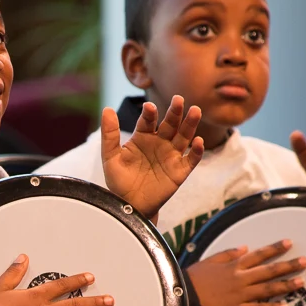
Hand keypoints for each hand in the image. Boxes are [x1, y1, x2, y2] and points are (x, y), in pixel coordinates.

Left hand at [101, 95, 203, 218]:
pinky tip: (198, 141)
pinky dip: (197, 151)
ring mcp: (171, 156)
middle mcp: (159, 143)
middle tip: (178, 99)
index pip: (148, 121)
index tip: (149, 108)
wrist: (129, 206)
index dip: (149, 114)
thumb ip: (109, 134)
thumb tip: (106, 109)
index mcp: (143, 137)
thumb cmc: (119, 181)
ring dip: (190, 124)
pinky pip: (191, 159)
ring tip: (195, 111)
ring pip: (183, 137)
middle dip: (174, 112)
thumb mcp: (110, 157)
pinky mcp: (179, 171)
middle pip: (170, 124)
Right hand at [186, 241, 305, 305]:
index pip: (259, 255)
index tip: (289, 243)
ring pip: (268, 289)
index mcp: (234, 265)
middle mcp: (241, 278)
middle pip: (269, 271)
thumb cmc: (194, 278)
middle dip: (288, 265)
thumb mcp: (209, 260)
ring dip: (286, 285)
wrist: (184, 298)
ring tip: (301, 282)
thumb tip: (244, 247)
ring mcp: (241, 295)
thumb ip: (228, 254)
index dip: (275, 248)